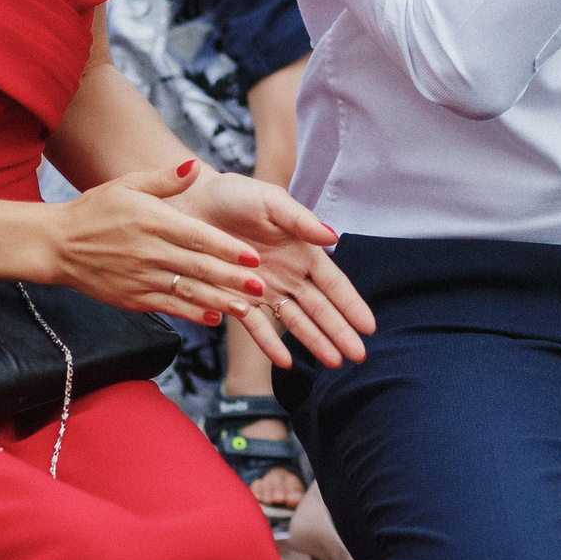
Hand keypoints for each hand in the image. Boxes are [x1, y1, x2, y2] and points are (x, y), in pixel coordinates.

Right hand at [43, 158, 278, 332]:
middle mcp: (149, 252)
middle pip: (198, 268)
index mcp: (152, 221)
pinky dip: (193, 313)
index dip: (226, 249)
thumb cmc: (96, 210)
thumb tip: (195, 166)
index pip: (197, 237)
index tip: (252, 256)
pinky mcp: (132, 298)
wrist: (57, 245)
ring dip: (219, 301)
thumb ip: (165, 180)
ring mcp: (140, 278)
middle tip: (261, 285)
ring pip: (187, 292)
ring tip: (247, 307)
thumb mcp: (128, 185)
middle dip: (232, 279)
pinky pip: (169, 307)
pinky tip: (215, 317)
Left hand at [167, 168, 374, 370]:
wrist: (191, 203)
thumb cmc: (234, 195)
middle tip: (359, 357)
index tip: (369, 327)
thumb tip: (333, 237)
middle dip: (340, 332)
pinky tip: (285, 363)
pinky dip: (269, 345)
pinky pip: (256, 327)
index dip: (351, 305)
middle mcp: (287, 275)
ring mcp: (263, 291)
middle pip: (319, 308)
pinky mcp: (235, 300)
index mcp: (301, 251)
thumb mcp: (271, 201)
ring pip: (295, 322)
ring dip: (314, 342)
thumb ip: (300, 220)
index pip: (333, 284)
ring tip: (334, 364)